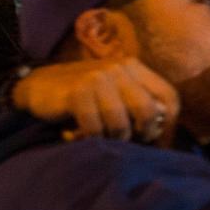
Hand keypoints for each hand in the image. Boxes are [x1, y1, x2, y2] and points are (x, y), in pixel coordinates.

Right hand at [12, 57, 178, 141]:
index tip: (158, 142)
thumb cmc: (87, 97)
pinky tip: (78, 134)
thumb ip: (142, 105)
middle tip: (129, 141)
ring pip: (121, 124)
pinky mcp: (77, 91)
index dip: (168, 125)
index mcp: (135, 67)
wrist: (40, 86)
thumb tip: (164, 133)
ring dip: (112, 138)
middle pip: (149, 111)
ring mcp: (98, 78)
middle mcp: (119, 68)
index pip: (170, 97)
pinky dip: (89, 138)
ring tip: (101, 135)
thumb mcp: (118, 95)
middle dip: (143, 134)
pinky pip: (95, 128)